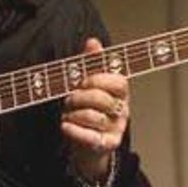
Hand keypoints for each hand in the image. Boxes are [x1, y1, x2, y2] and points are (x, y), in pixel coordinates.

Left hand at [61, 38, 129, 181]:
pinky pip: (90, 137)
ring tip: (67, 114)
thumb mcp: (89, 84)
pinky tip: (65, 125)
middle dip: (79, 97)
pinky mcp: (108, 144)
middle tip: (69, 99)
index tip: (82, 81)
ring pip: (94, 117)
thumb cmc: (88, 110)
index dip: (98, 80)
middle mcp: (122, 109)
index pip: (118, 82)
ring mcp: (116, 128)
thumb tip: (93, 41)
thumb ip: (91, 63)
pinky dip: (74, 130)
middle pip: (102, 99)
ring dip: (74, 114)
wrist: (88, 145)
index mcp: (120, 92)